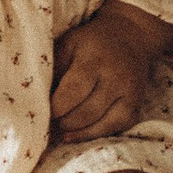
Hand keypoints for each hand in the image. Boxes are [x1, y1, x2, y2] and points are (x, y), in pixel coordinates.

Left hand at [49, 0, 167, 142]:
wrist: (130, 37)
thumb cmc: (90, 42)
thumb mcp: (68, 44)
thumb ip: (54, 69)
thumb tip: (37, 99)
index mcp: (94, 59)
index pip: (73, 91)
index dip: (55, 107)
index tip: (42, 111)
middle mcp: (116, 77)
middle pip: (86, 112)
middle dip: (63, 122)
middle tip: (49, 123)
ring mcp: (130, 93)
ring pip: (102, 125)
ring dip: (77, 132)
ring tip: (61, 130)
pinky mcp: (136, 106)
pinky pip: (115, 129)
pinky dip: (94, 135)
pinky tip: (77, 134)